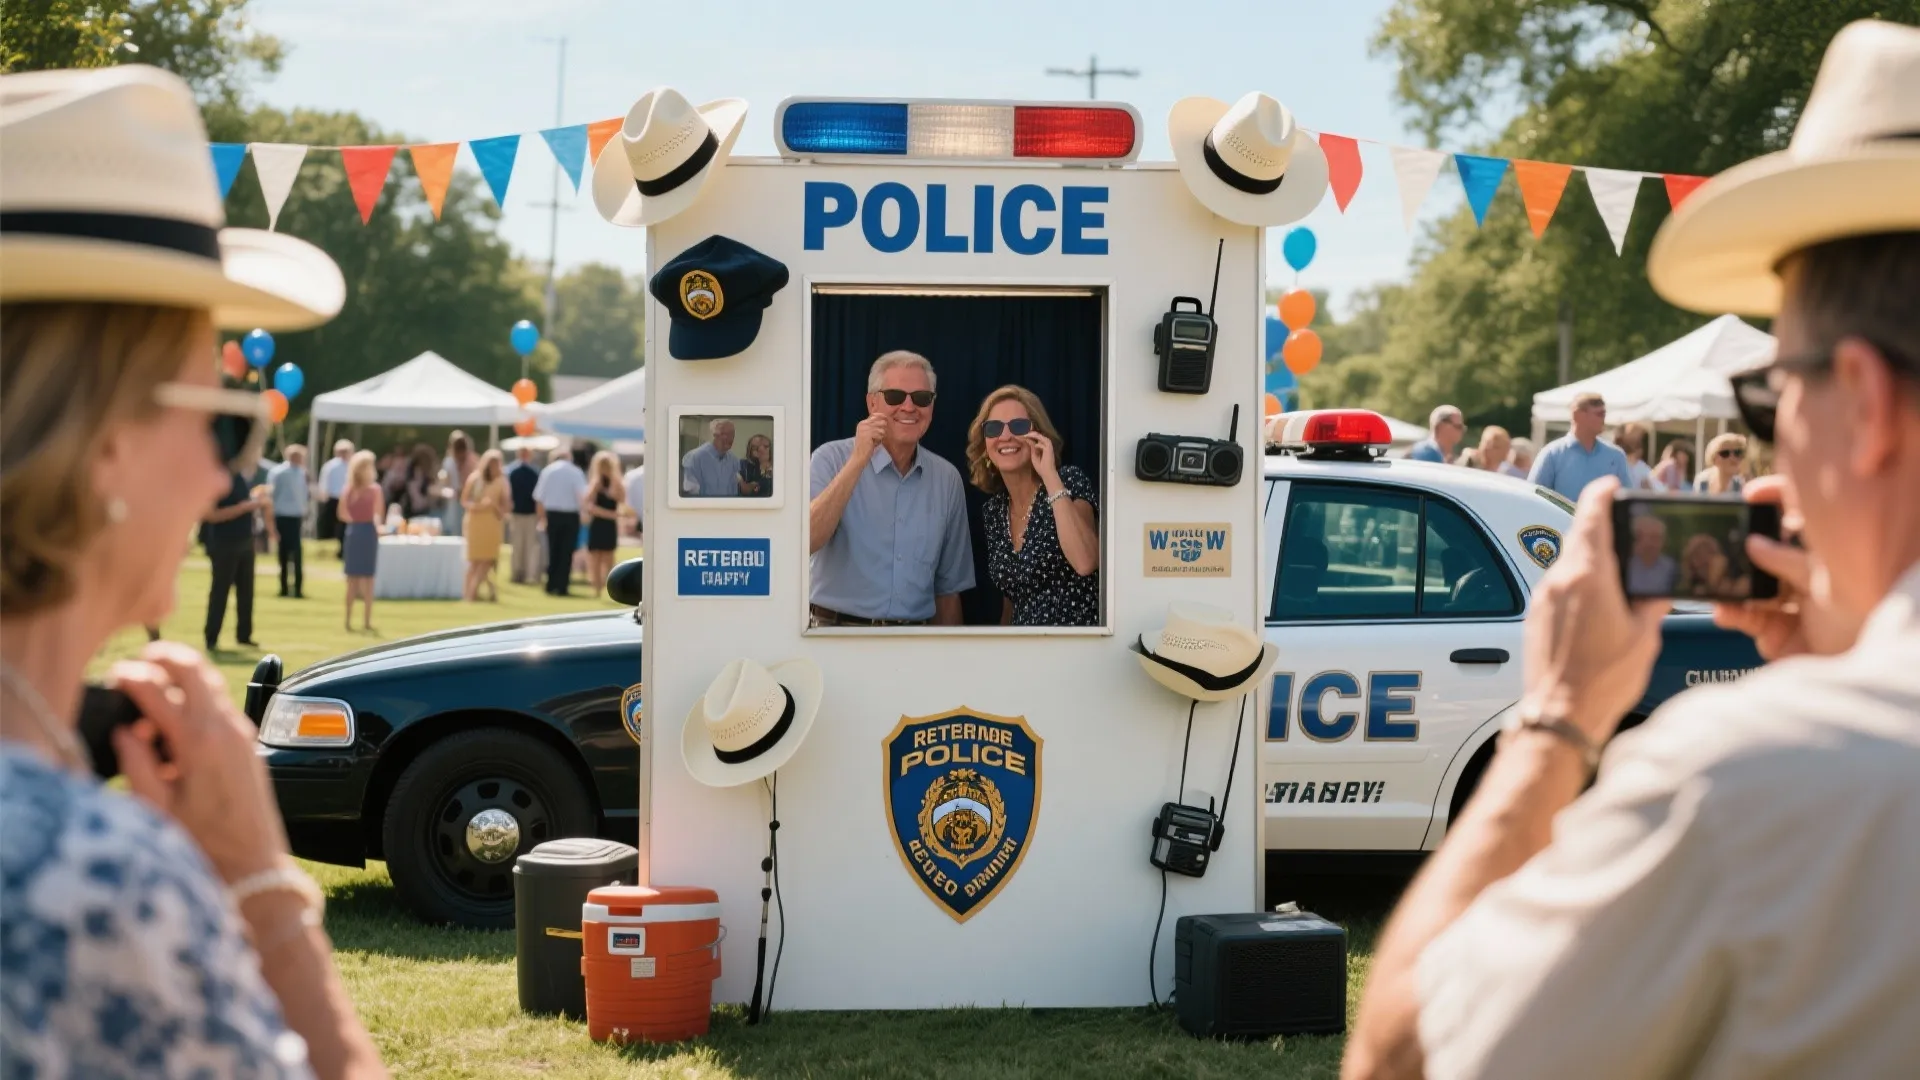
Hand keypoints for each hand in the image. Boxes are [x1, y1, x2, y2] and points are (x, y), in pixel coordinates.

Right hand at [109, 643, 291, 883]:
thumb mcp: (156, 807)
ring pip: (210, 682)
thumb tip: (124, 731)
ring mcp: (241, 732)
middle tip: (138, 659)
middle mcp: (224, 728)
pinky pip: (220, 705)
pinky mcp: (248, 742)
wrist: (253, 862)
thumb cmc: (203, 842)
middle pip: (194, 667)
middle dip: (163, 656)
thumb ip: (136, 762)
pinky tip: (174, 722)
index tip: (113, 675)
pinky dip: (196, 698)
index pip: (158, 687)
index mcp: (197, 741)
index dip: (131, 675)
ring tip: (153, 686)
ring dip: (182, 675)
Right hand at [852, 414, 887, 463]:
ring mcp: (865, 429)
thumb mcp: (869, 433)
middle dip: (882, 429)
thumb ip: (874, 426)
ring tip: (875, 441)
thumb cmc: (866, 445)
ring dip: (881, 436)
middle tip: (879, 436)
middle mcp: (863, 424)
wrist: (859, 455)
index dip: (882, 416)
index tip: (886, 419)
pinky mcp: (868, 434)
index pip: (875, 415)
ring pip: (881, 429)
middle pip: (880, 422)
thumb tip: (885, 420)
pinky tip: (874, 443)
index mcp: (862, 423)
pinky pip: (880, 435)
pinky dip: (879, 440)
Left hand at [1025, 432, 1058, 483]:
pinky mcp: (1049, 450)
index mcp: (1044, 446)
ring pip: (1042, 438)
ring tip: (1026, 435)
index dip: (1030, 435)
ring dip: (1034, 436)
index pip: (1037, 437)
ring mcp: (1049, 447)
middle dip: (1031, 433)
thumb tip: (1028, 440)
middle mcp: (1047, 445)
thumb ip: (1032, 447)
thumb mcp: (1034, 455)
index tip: (1023, 435)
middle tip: (1023, 434)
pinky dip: (1037, 445)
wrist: (1046, 473)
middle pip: (1039, 435)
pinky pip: (1042, 445)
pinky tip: (1034, 446)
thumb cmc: (1041, 466)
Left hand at [1520, 478, 1669, 742]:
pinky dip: (1577, 584)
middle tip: (1625, 530)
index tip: (1612, 485)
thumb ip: (1649, 604)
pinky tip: (1597, 604)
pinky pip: (1558, 587)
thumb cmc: (1602, 681)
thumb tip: (1654, 590)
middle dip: (1601, 530)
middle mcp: (1558, 580)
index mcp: (1587, 576)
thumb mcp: (1644, 637)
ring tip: (1616, 574)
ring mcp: (1542, 598)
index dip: (1602, 494)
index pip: (1591, 516)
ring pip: (1566, 564)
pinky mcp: (1534, 617)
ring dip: (1590, 561)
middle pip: (1578, 538)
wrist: (1559, 715)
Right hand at [1712, 475, 1860, 658]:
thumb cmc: (1861, 619)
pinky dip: (1731, 613)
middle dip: (1741, 547)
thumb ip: (1787, 559)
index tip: (1751, 495)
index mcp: (1826, 558)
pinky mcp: (1775, 633)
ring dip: (1732, 583)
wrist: (1860, 668)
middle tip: (1720, 538)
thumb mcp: (1825, 579)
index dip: (1776, 501)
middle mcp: (1806, 578)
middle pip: (1767, 552)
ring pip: (1751, 585)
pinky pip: (1745, 617)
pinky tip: (1725, 611)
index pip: (1799, 519)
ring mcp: (1789, 605)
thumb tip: (1753, 543)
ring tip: (1717, 580)